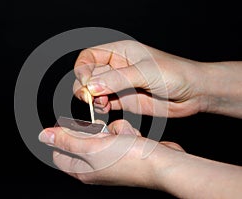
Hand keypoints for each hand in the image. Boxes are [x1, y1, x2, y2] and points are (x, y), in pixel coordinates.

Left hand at [38, 120, 183, 186]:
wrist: (162, 163)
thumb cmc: (128, 158)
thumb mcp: (92, 147)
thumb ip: (66, 140)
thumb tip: (43, 136)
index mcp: (82, 170)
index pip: (59, 152)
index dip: (63, 136)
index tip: (73, 124)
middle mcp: (95, 166)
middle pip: (81, 141)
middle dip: (92, 131)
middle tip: (101, 130)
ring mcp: (111, 159)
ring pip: (101, 134)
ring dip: (111, 129)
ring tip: (123, 136)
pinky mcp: (125, 150)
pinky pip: (117, 133)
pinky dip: (124, 131)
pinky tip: (134, 137)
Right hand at [73, 40, 208, 116]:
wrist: (193, 94)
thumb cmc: (175, 74)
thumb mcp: (145, 72)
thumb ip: (117, 79)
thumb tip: (90, 87)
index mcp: (120, 52)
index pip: (89, 56)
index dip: (82, 69)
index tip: (86, 83)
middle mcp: (116, 67)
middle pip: (88, 75)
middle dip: (85, 86)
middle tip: (90, 98)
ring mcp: (119, 85)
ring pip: (93, 91)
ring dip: (92, 99)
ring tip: (102, 104)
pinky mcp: (124, 100)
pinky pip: (104, 103)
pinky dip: (100, 107)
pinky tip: (106, 109)